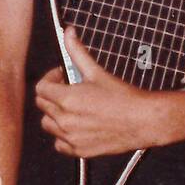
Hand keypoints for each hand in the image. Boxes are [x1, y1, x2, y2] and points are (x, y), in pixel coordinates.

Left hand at [35, 28, 168, 157]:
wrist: (142, 121)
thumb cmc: (123, 98)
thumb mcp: (96, 71)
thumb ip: (77, 52)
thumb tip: (69, 34)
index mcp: (67, 99)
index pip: (41, 88)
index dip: (51, 79)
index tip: (62, 76)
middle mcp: (65, 120)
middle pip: (42, 105)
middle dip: (53, 94)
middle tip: (70, 89)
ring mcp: (71, 138)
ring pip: (48, 124)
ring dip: (56, 114)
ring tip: (73, 107)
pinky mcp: (79, 150)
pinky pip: (59, 143)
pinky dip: (63, 135)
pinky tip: (78, 125)